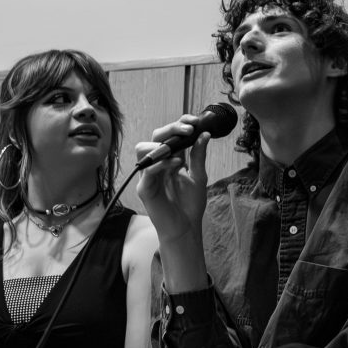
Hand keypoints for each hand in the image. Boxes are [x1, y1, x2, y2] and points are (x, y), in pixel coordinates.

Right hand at [135, 116, 212, 245]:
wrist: (186, 227)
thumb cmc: (190, 204)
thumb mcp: (199, 176)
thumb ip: (199, 156)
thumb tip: (204, 134)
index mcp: (170, 158)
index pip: (170, 134)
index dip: (179, 124)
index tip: (195, 120)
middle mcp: (157, 163)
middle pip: (155, 137)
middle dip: (171, 129)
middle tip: (188, 130)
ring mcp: (149, 175)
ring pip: (142, 149)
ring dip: (162, 146)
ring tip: (180, 153)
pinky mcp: (144, 188)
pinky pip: (146, 171)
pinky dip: (160, 165)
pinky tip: (175, 165)